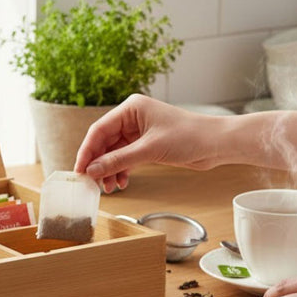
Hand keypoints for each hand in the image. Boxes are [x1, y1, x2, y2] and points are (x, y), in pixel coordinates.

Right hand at [74, 94, 225, 192]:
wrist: (216, 144)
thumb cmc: (190, 136)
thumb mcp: (150, 150)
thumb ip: (119, 160)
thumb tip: (92, 170)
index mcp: (131, 108)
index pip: (99, 129)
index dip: (87, 151)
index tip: (79, 170)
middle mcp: (132, 118)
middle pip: (104, 142)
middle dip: (98, 163)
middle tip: (92, 183)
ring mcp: (139, 132)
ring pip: (114, 152)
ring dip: (109, 170)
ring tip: (109, 187)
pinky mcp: (147, 145)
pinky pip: (126, 158)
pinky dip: (121, 170)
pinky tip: (122, 182)